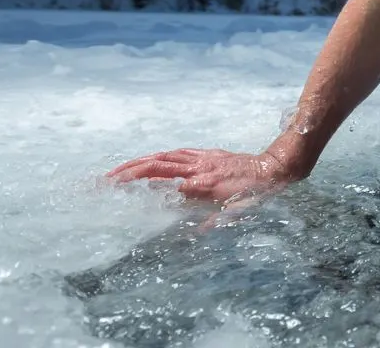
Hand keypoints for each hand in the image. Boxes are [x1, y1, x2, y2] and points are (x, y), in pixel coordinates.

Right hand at [105, 148, 295, 205]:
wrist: (274, 168)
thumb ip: (212, 219)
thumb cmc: (256, 193)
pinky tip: (150, 161)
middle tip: (104, 180)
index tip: (115, 190)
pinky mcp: (207, 154)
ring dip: (139, 162)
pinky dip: (160, 157)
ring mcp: (201, 159)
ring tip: (118, 171)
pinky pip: (178, 153)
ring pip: (163, 157)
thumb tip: (191, 226)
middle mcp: (197, 168)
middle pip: (155, 166)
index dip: (138, 185)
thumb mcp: (235, 211)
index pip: (162, 184)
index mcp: (200, 183)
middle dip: (128, 172)